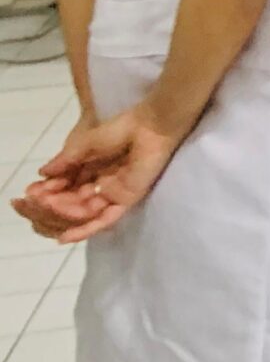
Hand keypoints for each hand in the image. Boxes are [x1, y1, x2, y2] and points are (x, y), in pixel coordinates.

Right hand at [11, 108, 182, 243]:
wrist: (150, 125)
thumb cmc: (121, 129)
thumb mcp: (85, 145)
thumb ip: (66, 161)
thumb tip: (42, 174)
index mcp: (90, 172)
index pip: (63, 190)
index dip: (45, 194)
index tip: (27, 195)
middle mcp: (99, 186)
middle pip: (70, 206)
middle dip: (49, 206)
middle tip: (31, 202)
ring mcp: (112, 195)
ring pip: (82, 215)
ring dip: (61, 214)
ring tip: (45, 205)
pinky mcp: (126, 200)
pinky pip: (104, 220)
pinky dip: (84, 230)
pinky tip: (65, 236)